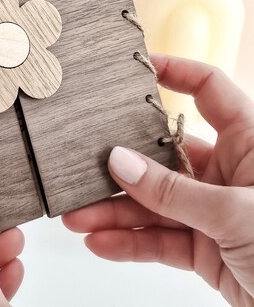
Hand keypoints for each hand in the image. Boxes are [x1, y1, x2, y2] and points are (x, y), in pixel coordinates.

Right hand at [63, 54, 253, 305]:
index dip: (175, 71)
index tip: (136, 66)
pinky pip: (158, 240)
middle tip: (83, 165)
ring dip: (114, 212)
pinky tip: (101, 242)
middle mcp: (226, 171)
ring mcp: (212, 211)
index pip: (209, 90)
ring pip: (153, 203)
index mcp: (248, 144)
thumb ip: (173, 191)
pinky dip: (129, 243)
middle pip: (162, 156)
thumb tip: (120, 163)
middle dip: (121, 166)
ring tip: (78, 218)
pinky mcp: (204, 248)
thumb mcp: (236, 214)